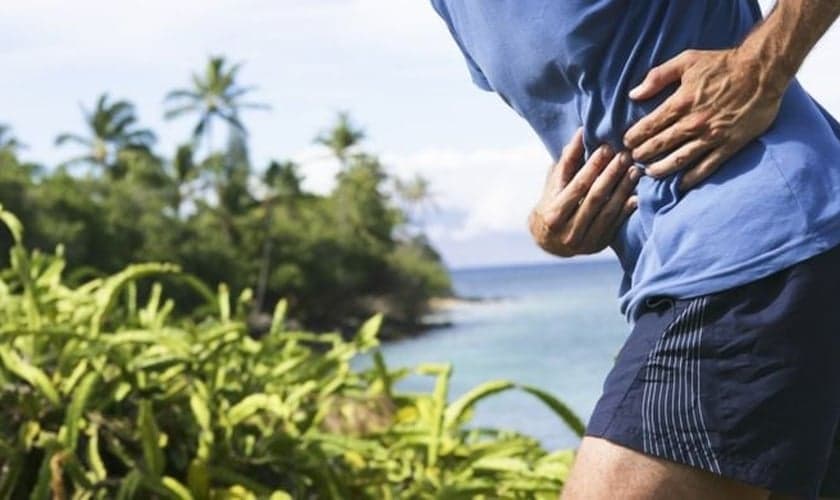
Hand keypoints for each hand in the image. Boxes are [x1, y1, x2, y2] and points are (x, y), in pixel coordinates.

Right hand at [528, 128, 640, 256]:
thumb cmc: (551, 203)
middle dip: (611, 175)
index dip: (593, 166)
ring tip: (634, 170)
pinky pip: (615, 225)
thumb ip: (568, 160)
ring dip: (623, 189)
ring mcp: (584, 241)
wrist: (548, 240)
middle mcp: (568, 231)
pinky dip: (626, 209)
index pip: (578, 186)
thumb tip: (581, 132)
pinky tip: (636, 195)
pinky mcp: (597, 245)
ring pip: (608, 211)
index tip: (607, 148)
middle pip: (595, 198)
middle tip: (625, 156)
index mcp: (554, 213)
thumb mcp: (554, 183)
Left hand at [622, 48, 786, 190]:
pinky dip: (692, 177)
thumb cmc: (723, 64)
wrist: (763, 71)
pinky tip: (680, 184)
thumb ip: (658, 77)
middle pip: (661, 145)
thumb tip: (634, 94)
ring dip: (661, 169)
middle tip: (633, 161)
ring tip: (649, 173)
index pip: (649, 126)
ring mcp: (711, 136)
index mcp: (680, 102)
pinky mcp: (729, 145)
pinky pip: (707, 166)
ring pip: (679, 159)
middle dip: (643, 155)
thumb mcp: (687, 61)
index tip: (627, 143)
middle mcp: (693, 123)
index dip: (634, 137)